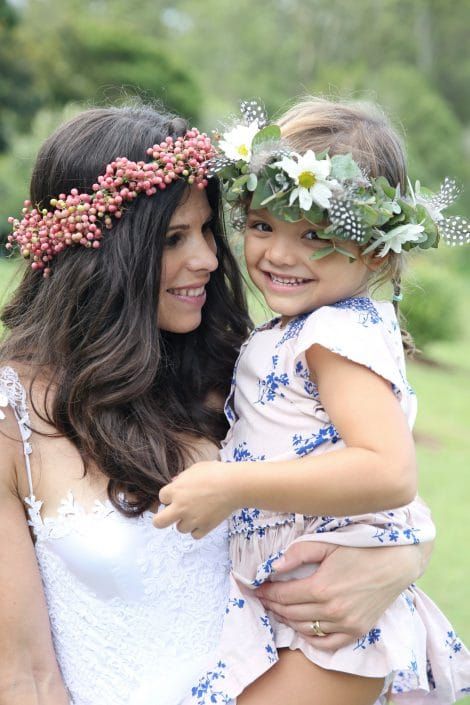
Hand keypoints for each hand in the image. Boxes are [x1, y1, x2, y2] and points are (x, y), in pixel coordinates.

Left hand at [153, 461, 236, 538]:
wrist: (234, 485)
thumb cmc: (216, 472)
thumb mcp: (196, 468)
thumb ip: (182, 477)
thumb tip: (174, 483)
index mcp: (176, 490)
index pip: (162, 497)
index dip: (169, 496)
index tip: (177, 494)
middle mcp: (180, 507)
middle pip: (159, 522)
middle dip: (161, 520)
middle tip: (170, 515)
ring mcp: (192, 519)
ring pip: (180, 528)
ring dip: (185, 522)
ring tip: (196, 513)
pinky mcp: (205, 527)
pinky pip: (195, 534)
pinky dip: (198, 529)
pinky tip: (204, 519)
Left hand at [254, 541, 426, 649]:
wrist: (396, 562)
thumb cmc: (361, 548)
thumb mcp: (328, 543)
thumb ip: (299, 553)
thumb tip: (273, 566)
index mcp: (321, 587)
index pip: (283, 595)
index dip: (266, 592)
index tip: (255, 588)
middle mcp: (331, 610)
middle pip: (290, 613)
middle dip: (273, 605)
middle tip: (263, 597)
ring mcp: (345, 624)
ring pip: (305, 629)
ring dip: (288, 620)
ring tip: (279, 609)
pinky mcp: (357, 631)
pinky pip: (327, 643)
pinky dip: (311, 638)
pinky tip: (303, 627)